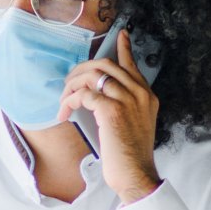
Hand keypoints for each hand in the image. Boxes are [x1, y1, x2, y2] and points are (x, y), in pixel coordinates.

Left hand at [58, 31, 161, 201]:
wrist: (136, 175)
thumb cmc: (131, 155)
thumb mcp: (134, 124)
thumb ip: (124, 105)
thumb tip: (97, 94)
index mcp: (146, 96)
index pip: (132, 65)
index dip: (123, 48)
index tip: (120, 34)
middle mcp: (139, 94)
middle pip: (105, 65)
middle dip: (81, 72)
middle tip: (68, 84)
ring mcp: (127, 100)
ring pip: (93, 77)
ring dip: (72, 87)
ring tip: (64, 101)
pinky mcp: (112, 111)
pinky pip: (84, 95)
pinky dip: (70, 102)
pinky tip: (65, 112)